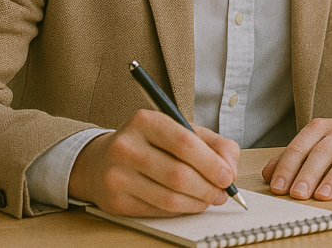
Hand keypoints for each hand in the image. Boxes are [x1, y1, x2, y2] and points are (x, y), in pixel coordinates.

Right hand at [68, 108, 239, 216]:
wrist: (101, 161)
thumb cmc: (150, 144)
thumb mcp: (180, 131)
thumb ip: (213, 144)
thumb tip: (230, 171)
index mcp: (145, 121)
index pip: (184, 143)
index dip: (211, 163)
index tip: (228, 176)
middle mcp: (126, 146)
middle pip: (178, 174)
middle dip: (208, 188)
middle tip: (223, 193)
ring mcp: (117, 175)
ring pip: (169, 197)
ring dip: (197, 203)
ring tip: (210, 199)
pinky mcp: (115, 201)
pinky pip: (157, 211)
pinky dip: (180, 210)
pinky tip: (189, 204)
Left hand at [261, 110, 331, 200]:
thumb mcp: (316, 145)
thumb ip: (292, 158)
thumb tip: (268, 174)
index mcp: (323, 127)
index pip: (302, 144)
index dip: (289, 165)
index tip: (279, 186)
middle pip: (324, 151)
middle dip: (309, 173)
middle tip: (298, 194)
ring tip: (323, 196)